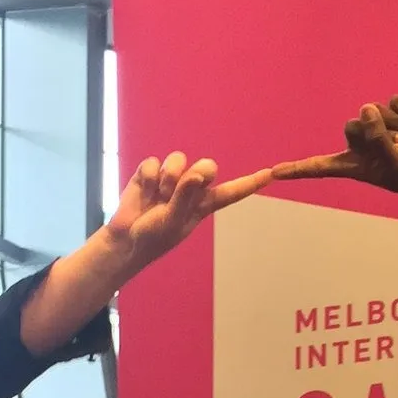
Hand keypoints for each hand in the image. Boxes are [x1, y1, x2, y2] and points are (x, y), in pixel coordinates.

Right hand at [102, 150, 269, 276]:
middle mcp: (191, 188)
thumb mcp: (174, 222)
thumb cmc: (155, 236)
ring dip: (169, 177)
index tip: (271, 174)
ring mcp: (171, 179)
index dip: (251, 183)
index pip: (232, 192)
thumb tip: (197, 174)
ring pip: (180, 159)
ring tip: (158, 195)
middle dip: (196, 173)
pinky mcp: (150, 173)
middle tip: (179, 189)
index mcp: (204, 205)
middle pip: (207, 166)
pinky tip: (144, 190)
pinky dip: (148, 176)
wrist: (125, 238)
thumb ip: (186, 198)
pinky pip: (155, 162)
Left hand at [271, 97, 397, 201]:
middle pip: (351, 126)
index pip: (321, 167)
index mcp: (359, 166)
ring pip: (373, 110)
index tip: (271, 174)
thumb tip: (367, 108)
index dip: (297, 170)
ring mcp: (380, 128)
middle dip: (375, 133)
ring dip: (393, 124)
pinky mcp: (397, 112)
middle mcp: (364, 146)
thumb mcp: (396, 164)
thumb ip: (377, 139)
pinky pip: (393, 100)